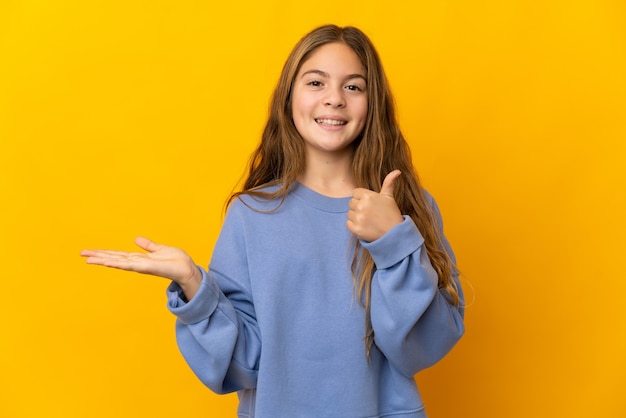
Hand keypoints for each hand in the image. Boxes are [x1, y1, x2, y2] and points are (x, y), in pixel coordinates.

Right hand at [80, 237, 201, 298]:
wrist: (187, 268)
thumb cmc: (176, 261)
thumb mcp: (160, 249)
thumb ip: (148, 245)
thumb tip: (136, 239)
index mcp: (139, 258)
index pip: (118, 255)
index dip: (104, 253)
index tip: (90, 251)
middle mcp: (137, 263)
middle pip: (114, 258)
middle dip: (98, 256)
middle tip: (81, 254)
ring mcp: (140, 266)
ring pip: (117, 262)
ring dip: (103, 260)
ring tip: (88, 259)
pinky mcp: (146, 267)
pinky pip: (129, 265)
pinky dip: (117, 263)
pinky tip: (107, 262)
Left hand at [346, 170, 403, 241]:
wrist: (394, 234)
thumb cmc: (392, 214)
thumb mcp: (389, 197)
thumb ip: (389, 182)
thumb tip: (397, 171)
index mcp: (368, 196)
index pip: (355, 193)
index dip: (361, 198)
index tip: (370, 204)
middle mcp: (362, 206)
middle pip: (351, 203)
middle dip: (358, 207)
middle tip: (370, 213)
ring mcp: (358, 218)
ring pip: (349, 214)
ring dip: (356, 217)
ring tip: (368, 220)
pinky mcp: (356, 229)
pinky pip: (348, 224)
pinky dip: (354, 226)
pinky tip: (364, 226)